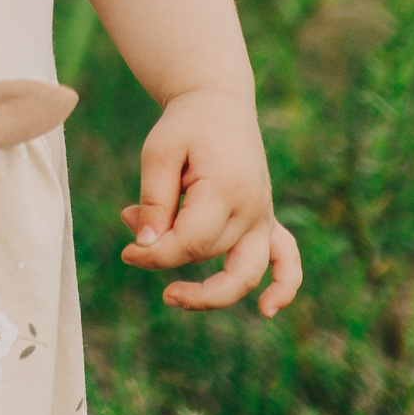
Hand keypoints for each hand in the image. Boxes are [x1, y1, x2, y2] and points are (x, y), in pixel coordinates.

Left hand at [117, 87, 301, 316]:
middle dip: (165, 257)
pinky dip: (284, 286)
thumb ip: (154, 201)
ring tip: (172, 296)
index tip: (127, 252)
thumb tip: (146, 246)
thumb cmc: (185, 126)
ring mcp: (264, 216)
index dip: (155, 255)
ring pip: (243, 270)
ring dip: (209, 290)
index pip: (191, 242)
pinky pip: (287, 259)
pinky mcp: (266, 220)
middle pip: (209, 254)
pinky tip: (267, 311)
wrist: (218, 103)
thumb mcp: (159, 153)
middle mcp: (252, 207)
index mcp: (225, 188)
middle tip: (129, 254)